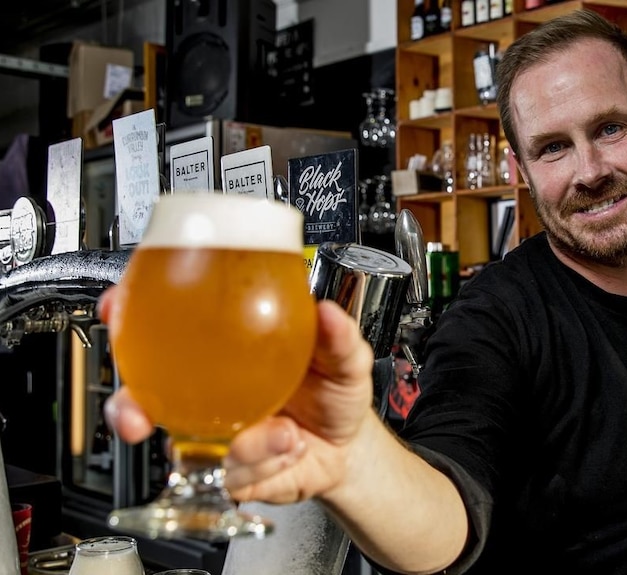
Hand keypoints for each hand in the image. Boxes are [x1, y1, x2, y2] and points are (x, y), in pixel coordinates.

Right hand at [101, 286, 376, 504]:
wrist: (347, 449)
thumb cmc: (334, 393)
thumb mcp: (344, 359)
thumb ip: (336, 337)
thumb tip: (326, 312)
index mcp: (226, 352)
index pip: (164, 327)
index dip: (127, 314)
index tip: (115, 309)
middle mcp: (207, 393)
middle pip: (142, 396)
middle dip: (129, 408)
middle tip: (141, 415)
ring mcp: (212, 434)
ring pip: (192, 446)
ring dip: (245, 444)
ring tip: (286, 434)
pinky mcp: (227, 471)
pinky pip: (228, 474)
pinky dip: (265, 463)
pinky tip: (290, 447)